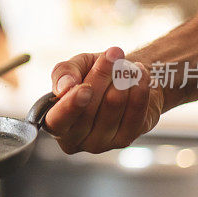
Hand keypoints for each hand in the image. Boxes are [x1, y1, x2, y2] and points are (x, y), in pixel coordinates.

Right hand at [45, 47, 163, 153]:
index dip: (71, 105)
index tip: (85, 88)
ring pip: (113, 106)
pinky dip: (140, 87)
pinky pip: (135, 110)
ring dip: (123, 79)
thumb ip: (63, 72)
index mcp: (56, 123)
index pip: (58, 120)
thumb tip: (65, 86)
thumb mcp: (74, 67)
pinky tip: (141, 75)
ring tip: (126, 66)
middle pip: (89, 109)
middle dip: (103, 76)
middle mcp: (75, 139)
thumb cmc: (91, 76)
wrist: (123, 81)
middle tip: (114, 53)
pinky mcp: (125, 140)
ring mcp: (101, 143)